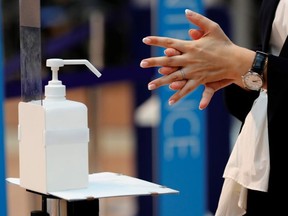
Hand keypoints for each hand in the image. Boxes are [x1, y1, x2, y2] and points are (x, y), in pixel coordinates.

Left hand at [140, 9, 254, 107]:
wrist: (236, 61)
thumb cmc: (224, 44)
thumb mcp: (213, 28)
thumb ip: (198, 20)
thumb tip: (186, 11)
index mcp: (191, 46)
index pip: (170, 43)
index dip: (157, 41)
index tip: (145, 40)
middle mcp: (190, 60)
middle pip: (169, 61)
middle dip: (154, 62)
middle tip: (141, 64)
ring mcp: (194, 72)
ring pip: (174, 78)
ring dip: (161, 82)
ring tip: (149, 86)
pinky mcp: (200, 81)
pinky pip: (187, 89)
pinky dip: (179, 95)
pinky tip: (169, 102)